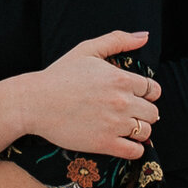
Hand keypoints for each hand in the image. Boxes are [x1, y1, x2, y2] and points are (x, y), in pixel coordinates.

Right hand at [18, 30, 160, 158]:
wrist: (34, 102)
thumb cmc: (59, 75)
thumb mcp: (87, 50)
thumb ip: (117, 40)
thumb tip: (144, 36)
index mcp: (121, 78)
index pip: (153, 90)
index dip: (147, 94)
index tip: (137, 97)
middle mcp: (122, 101)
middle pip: (153, 113)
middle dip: (144, 113)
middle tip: (130, 114)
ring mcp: (114, 124)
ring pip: (146, 132)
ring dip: (139, 131)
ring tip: (125, 128)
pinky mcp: (104, 143)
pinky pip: (134, 152)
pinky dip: (134, 149)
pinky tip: (123, 143)